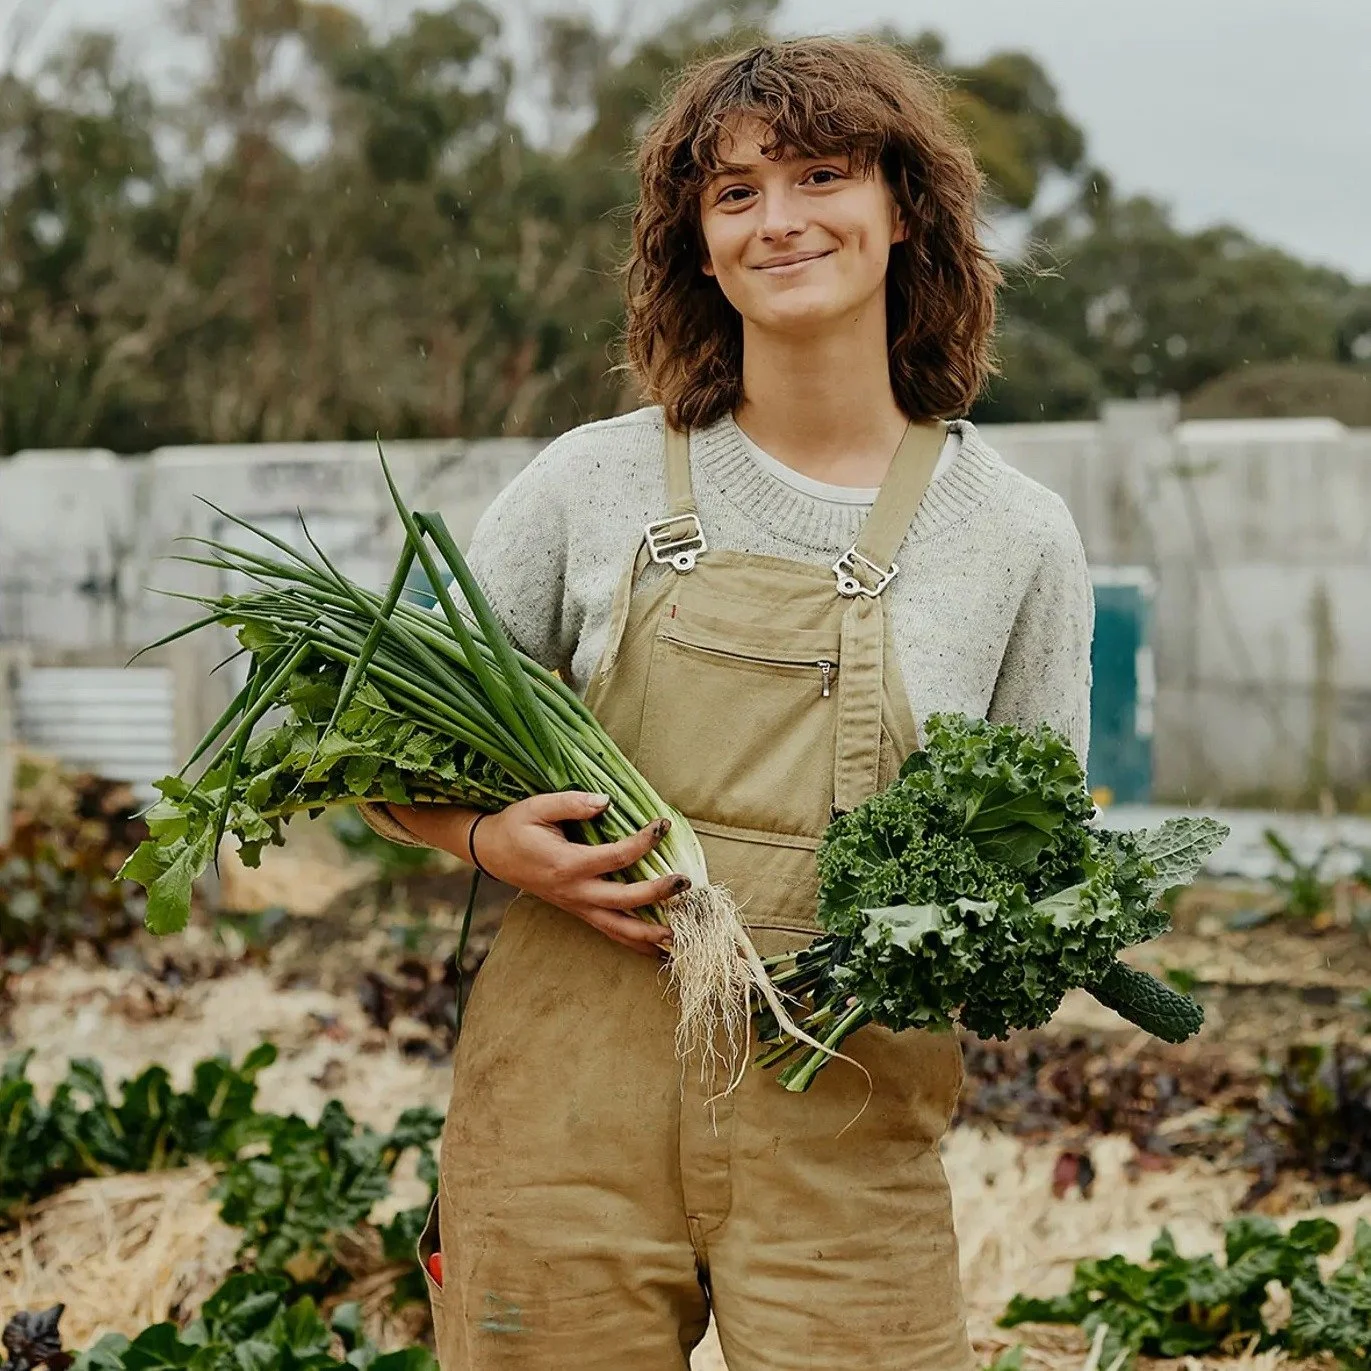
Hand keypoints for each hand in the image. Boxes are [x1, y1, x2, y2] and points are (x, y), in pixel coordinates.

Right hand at [470, 792, 687, 956]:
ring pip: (618, 927)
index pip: (616, 856)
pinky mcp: (577, 911)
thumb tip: (607, 802)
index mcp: (567, 864)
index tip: (664, 825)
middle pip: (624, 899)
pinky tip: (656, 950)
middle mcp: (575, 891)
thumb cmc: (516, 827)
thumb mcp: (538, 807)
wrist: (492, 852)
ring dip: (650, 934)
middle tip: (685, 883)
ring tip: (680, 935)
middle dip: (657, 893)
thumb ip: (573, 803)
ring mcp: (576, 905)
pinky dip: (633, 943)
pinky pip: (609, 931)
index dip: (644, 841)